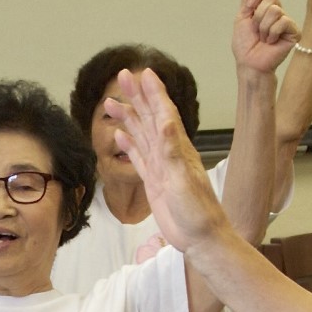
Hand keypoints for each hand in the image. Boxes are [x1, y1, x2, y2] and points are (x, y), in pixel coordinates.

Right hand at [106, 69, 230, 250]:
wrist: (202, 239)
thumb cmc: (198, 212)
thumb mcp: (184, 181)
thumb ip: (173, 152)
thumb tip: (166, 121)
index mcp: (178, 148)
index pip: (164, 113)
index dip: (154, 92)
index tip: (143, 73)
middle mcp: (169, 153)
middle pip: (150, 117)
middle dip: (136, 96)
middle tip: (121, 76)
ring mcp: (161, 166)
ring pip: (141, 134)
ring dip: (128, 116)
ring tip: (110, 102)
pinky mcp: (154, 181)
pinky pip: (138, 157)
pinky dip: (128, 144)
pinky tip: (119, 135)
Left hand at [232, 0, 298, 74]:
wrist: (250, 63)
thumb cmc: (245, 44)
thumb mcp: (242, 17)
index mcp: (266, 7)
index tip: (249, 9)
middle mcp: (279, 12)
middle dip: (258, 15)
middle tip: (256, 30)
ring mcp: (287, 22)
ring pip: (275, 9)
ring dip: (263, 26)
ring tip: (263, 38)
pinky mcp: (294, 32)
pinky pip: (283, 21)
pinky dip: (272, 32)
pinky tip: (271, 42)